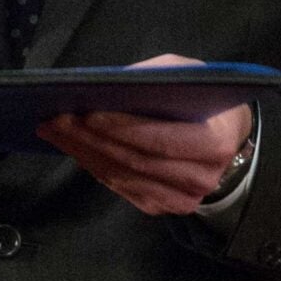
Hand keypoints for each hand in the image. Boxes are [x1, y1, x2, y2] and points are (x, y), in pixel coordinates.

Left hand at [38, 55, 253, 216]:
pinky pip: (120, 187)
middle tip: (56, 119)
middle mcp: (201, 178)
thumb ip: (156, 77)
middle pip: (136, 160)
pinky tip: (73, 147)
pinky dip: (93, 165)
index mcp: (216, 143)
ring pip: (123, 176)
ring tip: (54, 130)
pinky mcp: (161, 207)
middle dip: (91, 138)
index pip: (162, 140)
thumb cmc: (205, 99)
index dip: (123, 128)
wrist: (226, 136)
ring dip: (83, 152)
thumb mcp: (190, 74)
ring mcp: (181, 199)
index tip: (88, 113)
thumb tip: (109, 86)